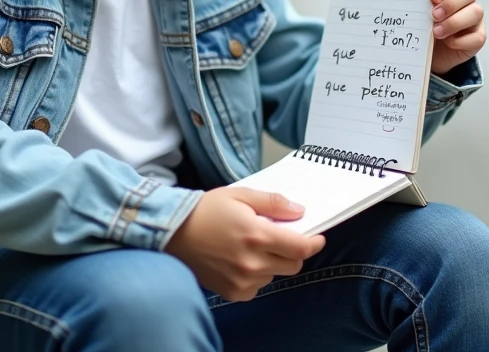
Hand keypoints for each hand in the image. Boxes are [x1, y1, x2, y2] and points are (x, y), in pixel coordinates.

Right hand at [164, 187, 325, 301]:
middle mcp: (252, 262)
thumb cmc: (204, 211)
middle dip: (292, 251)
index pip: (300, 248)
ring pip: (275, 275)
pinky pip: (257, 287)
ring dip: (272, 263)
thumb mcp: (240, 195)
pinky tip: (240, 261)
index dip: (313, 243)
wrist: (171, 233)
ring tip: (251, 247)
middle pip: (293, 265)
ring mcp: (242, 280)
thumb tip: (298, 211)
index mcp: (257, 235)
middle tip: (279, 238)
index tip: (316, 238)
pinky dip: (256, 276)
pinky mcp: (233, 292)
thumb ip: (272, 203)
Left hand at [406, 0, 486, 74]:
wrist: (413, 51)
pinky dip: (462, 40)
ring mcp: (472, 19)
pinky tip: (448, 42)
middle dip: (451, 2)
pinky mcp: (476, 39)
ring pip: (476, 11)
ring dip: (455, 21)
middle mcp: (464, 0)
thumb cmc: (414, 18)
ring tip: (435, 32)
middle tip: (433, 15)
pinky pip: (478, 37)